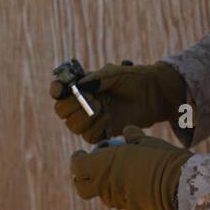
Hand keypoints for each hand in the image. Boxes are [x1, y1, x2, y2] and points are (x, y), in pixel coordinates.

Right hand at [50, 61, 185, 143]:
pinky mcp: (103, 132)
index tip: (61, 89)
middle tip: (92, 98)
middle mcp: (83, 103)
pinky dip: (95, 128)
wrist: (154, 93)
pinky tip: (109, 118)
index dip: (56, 90)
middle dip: (72, 105)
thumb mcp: (113, 73)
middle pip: (61, 110)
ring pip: (72, 125)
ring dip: (84, 117)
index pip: (59, 90)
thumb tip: (77, 87)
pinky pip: (88, 137)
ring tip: (102, 107)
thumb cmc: (133, 78)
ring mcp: (92, 119)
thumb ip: (95, 79)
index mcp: (82, 85)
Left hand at [69, 127, 190, 209]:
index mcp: (105, 164)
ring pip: (104, 197)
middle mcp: (106, 185)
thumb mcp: (146, 142)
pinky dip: (126, 198)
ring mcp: (119, 201)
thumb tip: (127, 131)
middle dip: (81, 180)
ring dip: (107, 187)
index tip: (82, 153)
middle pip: (82, 189)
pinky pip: (124, 206)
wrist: (180, 184)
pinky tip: (136, 188)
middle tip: (90, 170)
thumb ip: (133, 137)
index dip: (77, 159)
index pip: (78, 166)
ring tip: (120, 175)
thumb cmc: (163, 158)